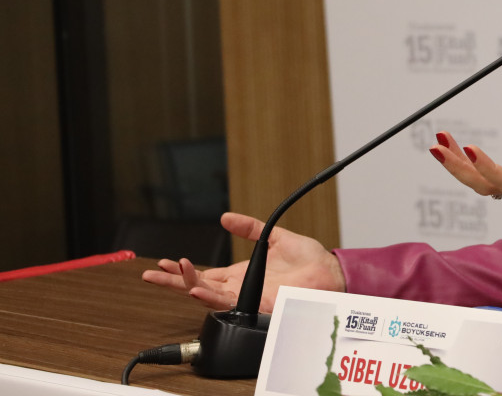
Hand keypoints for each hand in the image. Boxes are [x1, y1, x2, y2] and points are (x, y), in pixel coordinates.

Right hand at [141, 212, 345, 312]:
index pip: (204, 273)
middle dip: (173, 281)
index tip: (166, 262)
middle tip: (151, 274)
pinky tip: (196, 289)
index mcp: (241, 273)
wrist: (329, 271)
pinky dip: (210, 296)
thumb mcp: (273, 236)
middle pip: (198, 286)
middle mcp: (240, 287)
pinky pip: (228, 303)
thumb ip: (249, 227)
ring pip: (208, 294)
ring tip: (172, 272)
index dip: (184, 270)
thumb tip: (225, 217)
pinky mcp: (257, 304)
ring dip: (187, 284)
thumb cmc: (308, 259)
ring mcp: (247, 297)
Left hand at [429, 111, 501, 212]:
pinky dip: (468, 162)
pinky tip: (456, 147)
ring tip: (438, 141)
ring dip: (457, 165)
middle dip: (457, 168)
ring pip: (482, 183)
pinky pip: (488, 175)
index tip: (467, 147)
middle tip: (435, 143)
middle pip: (484, 185)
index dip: (485, 168)